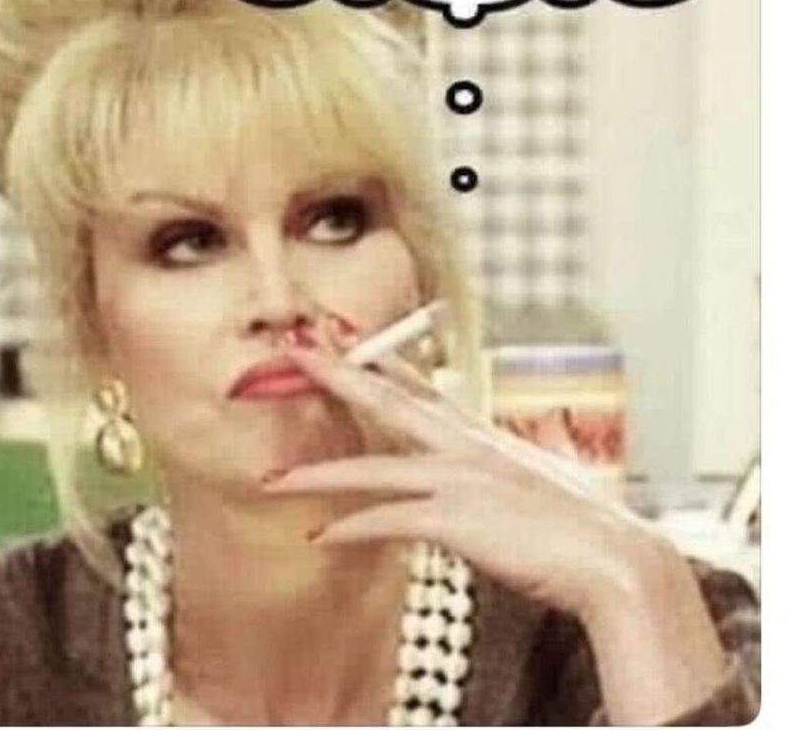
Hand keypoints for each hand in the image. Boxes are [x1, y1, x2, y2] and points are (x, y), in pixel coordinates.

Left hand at [261, 340, 667, 623]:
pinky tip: (320, 535)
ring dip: (316, 473)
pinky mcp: (455, 519)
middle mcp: (462, 445)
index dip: (378, 356)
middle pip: (385, 397)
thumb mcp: (549, 472)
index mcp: (480, 432)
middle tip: (294, 345)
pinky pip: (387, 520)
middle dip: (335, 370)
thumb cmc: (584, 522)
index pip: (419, 383)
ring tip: (272, 478)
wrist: (617, 558)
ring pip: (371, 466)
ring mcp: (457, 478)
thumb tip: (540, 434)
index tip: (345, 331)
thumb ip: (529, 452)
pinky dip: (351, 527)